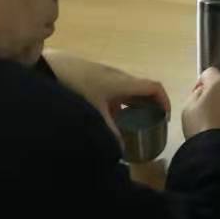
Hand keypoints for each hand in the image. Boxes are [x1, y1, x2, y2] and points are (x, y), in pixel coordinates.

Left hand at [43, 50, 169, 140]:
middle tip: (151, 122)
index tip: (165, 116)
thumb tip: (121, 150)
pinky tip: (110, 115)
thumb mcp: (95, 111)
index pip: (154, 87)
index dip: (164, 100)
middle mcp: (121, 77)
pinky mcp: (99, 78)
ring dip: (136, 104)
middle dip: (151, 105)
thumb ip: (109, 130)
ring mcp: (110, 76)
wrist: (54, 68)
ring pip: (130, 90)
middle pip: (144, 89)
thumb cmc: (79, 86)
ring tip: (132, 122)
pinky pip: (118, 90)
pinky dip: (121, 102)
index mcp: (125, 83)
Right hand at [182, 67, 219, 136]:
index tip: (195, 94)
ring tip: (210, 114)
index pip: (209, 72)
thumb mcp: (188, 104)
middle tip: (202, 105)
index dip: (200, 81)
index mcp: (219, 82)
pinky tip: (217, 119)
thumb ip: (196, 92)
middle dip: (212, 91)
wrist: (214, 145)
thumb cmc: (198, 122)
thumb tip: (203, 89)